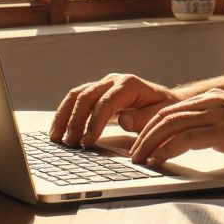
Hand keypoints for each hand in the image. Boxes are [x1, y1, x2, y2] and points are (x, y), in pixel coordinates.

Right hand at [49, 73, 179, 145]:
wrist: (167, 100)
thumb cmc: (164, 109)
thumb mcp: (160, 115)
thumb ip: (143, 118)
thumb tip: (123, 119)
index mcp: (129, 84)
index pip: (106, 102)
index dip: (95, 121)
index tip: (87, 140)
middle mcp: (113, 81)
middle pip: (87, 96)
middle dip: (76, 120)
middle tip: (70, 142)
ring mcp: (103, 85)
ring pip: (77, 95)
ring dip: (64, 116)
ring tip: (55, 137)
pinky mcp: (97, 93)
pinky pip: (76, 100)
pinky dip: (65, 113)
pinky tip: (58, 129)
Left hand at [128, 88, 223, 168]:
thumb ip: (211, 128)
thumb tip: (189, 141)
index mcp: (214, 98)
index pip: (172, 110)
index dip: (151, 127)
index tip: (140, 143)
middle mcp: (213, 101)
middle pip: (166, 115)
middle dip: (144, 136)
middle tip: (133, 154)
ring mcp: (218, 114)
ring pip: (171, 125)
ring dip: (150, 144)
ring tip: (139, 160)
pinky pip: (185, 139)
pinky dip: (166, 150)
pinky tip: (158, 161)